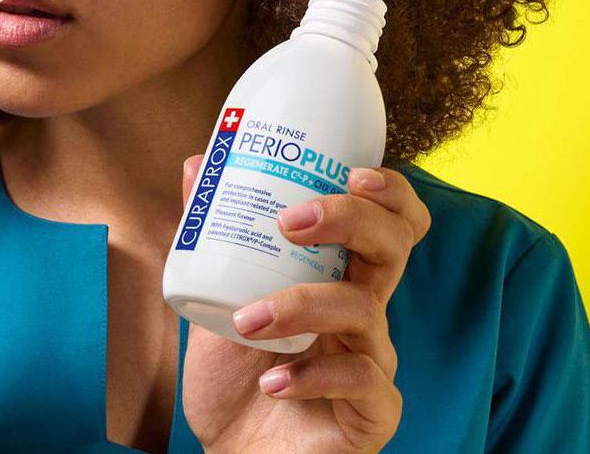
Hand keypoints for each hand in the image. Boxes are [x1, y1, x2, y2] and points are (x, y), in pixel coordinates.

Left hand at [179, 156, 430, 453]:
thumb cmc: (234, 375)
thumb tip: (196, 164)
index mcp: (337, 277)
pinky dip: (313, 375)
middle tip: (291, 223)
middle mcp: (363, 311)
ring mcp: (372, 361)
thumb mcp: (213, 296)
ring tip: (246, 320)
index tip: (353, 172)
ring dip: (300, 305)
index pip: (389, 223)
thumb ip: (210, 236)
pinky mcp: (372, 413)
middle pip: (392, 246)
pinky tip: (274, 381)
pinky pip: (364, 383)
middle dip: (349, 219)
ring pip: (364, 309)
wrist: (231, 452)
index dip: (389, 193)